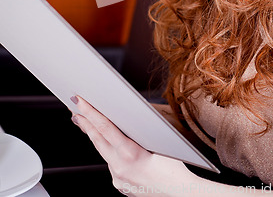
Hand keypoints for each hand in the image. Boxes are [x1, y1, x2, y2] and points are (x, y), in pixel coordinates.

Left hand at [70, 96, 200, 195]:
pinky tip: (107, 144)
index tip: (79, 101)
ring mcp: (119, 179)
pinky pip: (112, 164)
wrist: (182, 194)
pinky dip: (108, 152)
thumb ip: (141, 130)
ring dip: (94, 136)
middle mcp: (120, 169)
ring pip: (103, 152)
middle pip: (97, 140)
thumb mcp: (160, 142)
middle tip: (74, 107)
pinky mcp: (121, 186)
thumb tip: (129, 114)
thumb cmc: (176, 169)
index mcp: (130, 155)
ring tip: (84, 121)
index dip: (89, 112)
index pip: (104, 128)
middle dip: (85, 122)